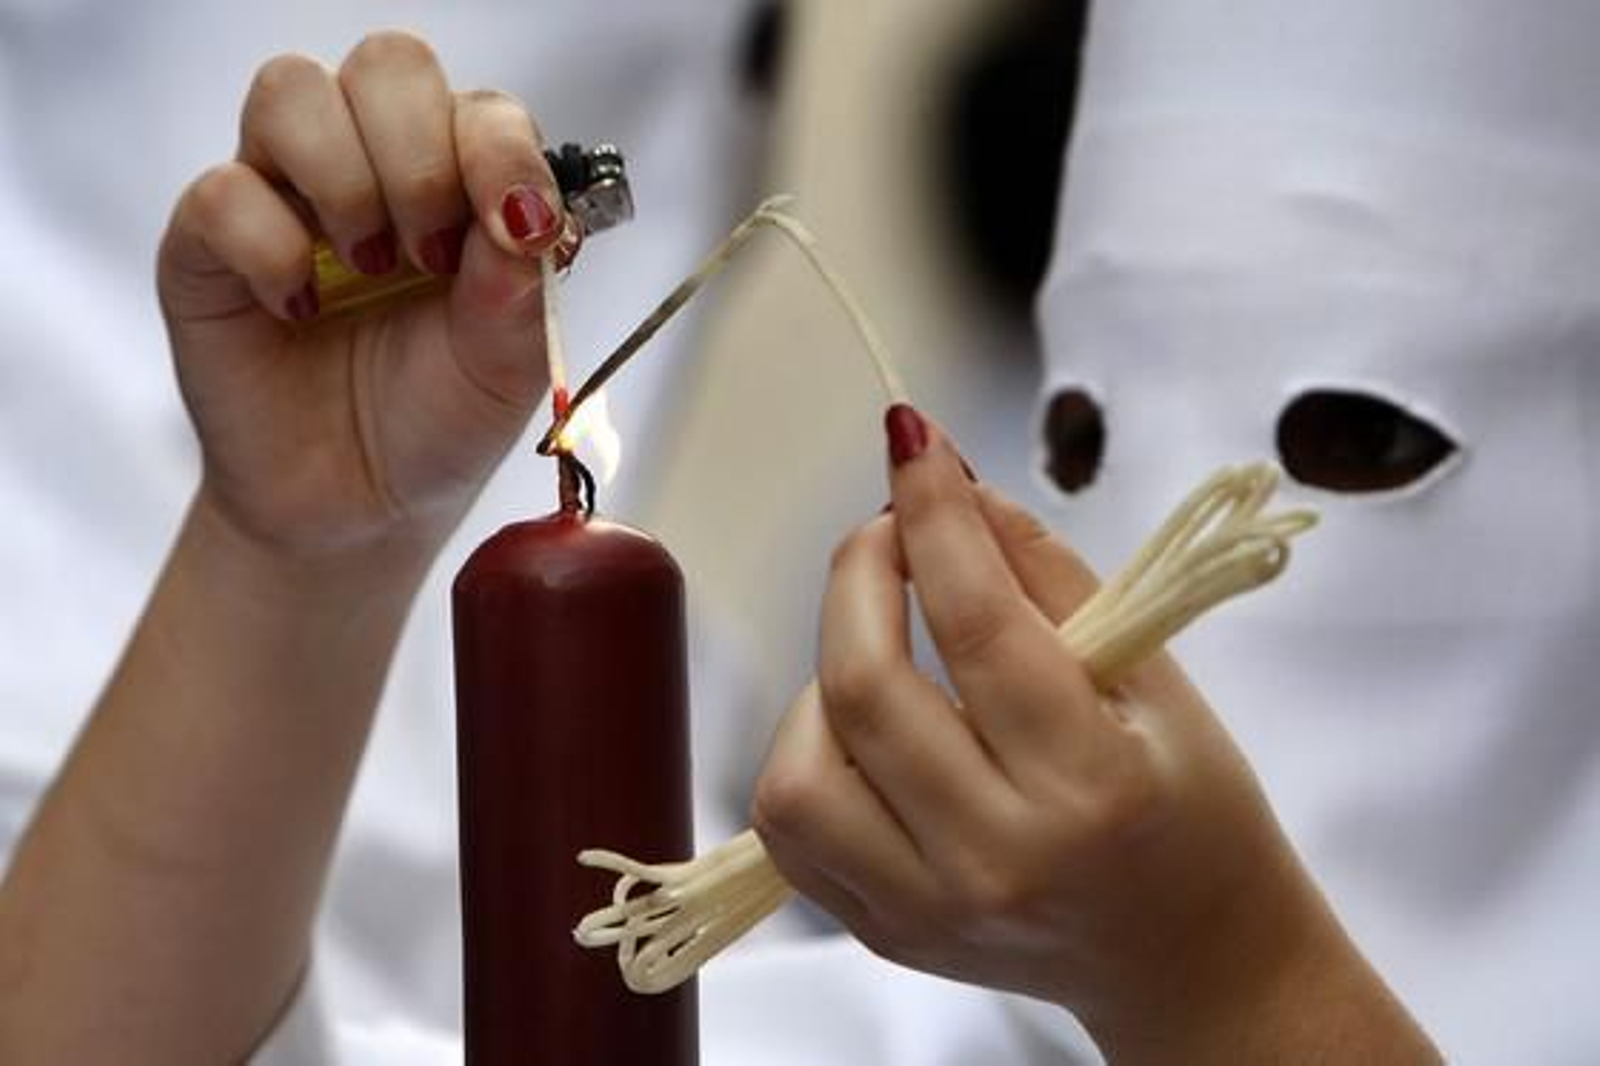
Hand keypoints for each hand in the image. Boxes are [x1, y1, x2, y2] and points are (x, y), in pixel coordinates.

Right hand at [158, 31, 564, 561]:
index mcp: (461, 185)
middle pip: (389, 66)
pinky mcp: (207, 244)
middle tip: (431, 257)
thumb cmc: (437, 420)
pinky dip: (270, 248)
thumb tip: (523, 218)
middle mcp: (373, 167)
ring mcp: (286, 195)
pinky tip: (302, 309)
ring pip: (292, 91)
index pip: (481, 109)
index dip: (502, 152)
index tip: (518, 228)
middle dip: (421, 156)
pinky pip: (222, 191)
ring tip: (371, 269)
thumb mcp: (508, 369)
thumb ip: (522, 288)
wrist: (360, 506)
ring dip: (347, 180)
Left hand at [754, 410, 1433, 1060]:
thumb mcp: (1156, 681)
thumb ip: (1047, 575)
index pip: (978, 623)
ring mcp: (929, 910)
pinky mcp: (886, 932)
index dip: (932, 514)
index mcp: (1093, 789)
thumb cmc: (1191, 811)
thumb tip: (952, 482)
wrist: (1193, 958)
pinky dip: (806, 751)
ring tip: (887, 655)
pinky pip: (791, 826)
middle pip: (866, 687)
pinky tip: (862, 728)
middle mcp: (1000, 860)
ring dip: (825, 676)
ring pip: (800, 767)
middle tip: (890, 532)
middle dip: (860, 573)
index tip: (913, 442)